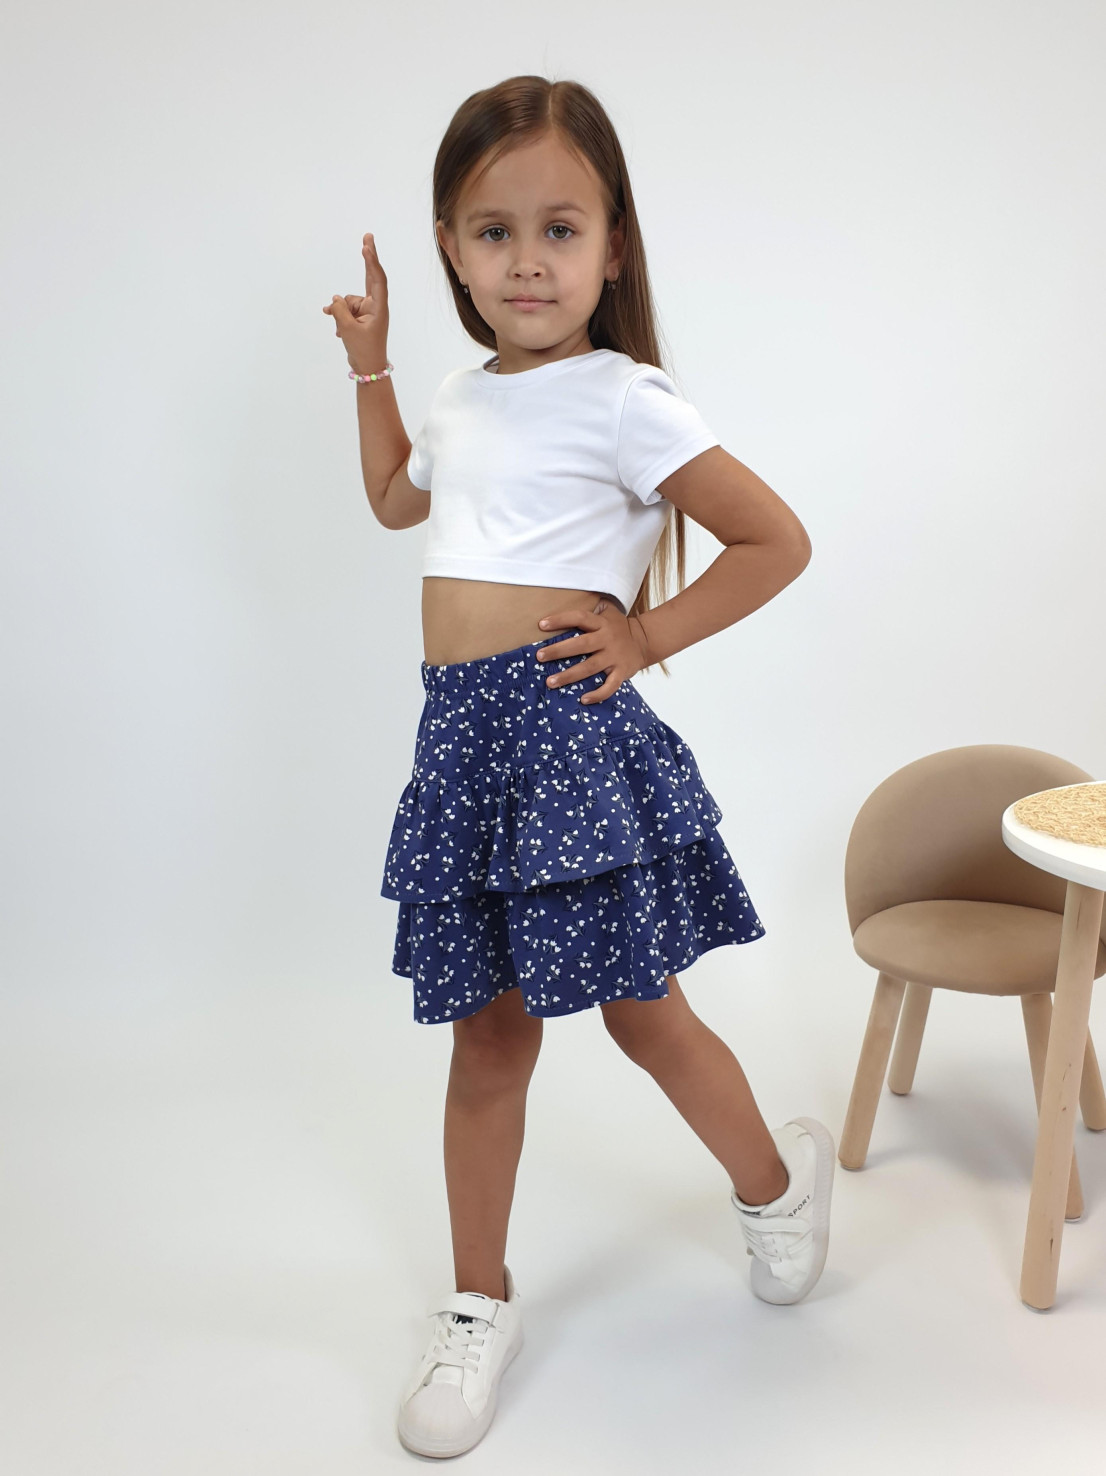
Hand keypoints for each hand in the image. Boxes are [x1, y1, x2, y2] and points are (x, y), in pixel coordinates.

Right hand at [323, 232, 389, 373]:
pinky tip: (338, 331)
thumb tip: (336, 299)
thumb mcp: (348, 329)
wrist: (368, 368)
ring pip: (349, 301)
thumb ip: (340, 309)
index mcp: (379, 307)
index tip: (366, 247)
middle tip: (368, 236)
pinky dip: (340, 318)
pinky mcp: (360, 317)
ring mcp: (368, 311)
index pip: (376, 279)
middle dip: (368, 258)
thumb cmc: (364, 350)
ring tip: (340, 329)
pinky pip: (346, 310)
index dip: (372, 262)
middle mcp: (376, 305)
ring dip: (340, 312)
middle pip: (371, 276)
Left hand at [535, 598, 652, 703]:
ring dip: (569, 676)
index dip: (561, 620)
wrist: (644, 642)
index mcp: (601, 623)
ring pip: (590, 668)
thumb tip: (563, 598)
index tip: (541, 624)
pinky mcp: (622, 673)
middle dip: (559, 651)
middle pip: (581, 645)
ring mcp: (614, 657)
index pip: (579, 618)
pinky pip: (610, 686)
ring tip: (550, 682)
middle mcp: (607, 640)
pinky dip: (598, 695)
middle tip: (540, 656)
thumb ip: (590, 607)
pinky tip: (583, 700)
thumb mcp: (607, 611)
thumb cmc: (617, 627)